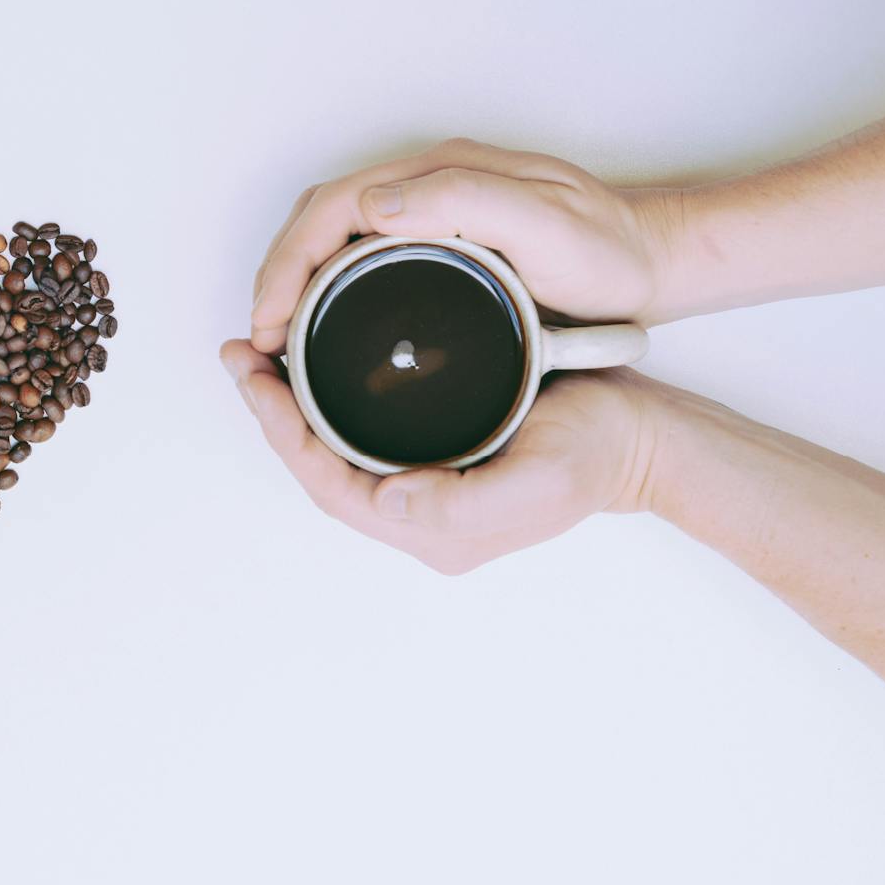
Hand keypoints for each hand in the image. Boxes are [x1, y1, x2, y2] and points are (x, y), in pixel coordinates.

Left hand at [218, 340, 659, 573]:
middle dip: (272, 414)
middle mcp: (417, 514)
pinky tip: (309, 363)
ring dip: (291, 405)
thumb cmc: (598, 454)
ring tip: (258, 356)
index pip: (329, 484)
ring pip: (333, 448)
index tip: (256, 381)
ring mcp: (424, 484)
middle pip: (319, 466)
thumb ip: (463, 503)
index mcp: (431, 529)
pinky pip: (360, 432)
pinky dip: (324, 398)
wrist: (644, 437)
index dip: (284, 435)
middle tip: (239, 356)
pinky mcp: (435, 452)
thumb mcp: (540, 480)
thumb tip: (388, 499)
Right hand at [250, 138, 680, 351]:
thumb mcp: (544, 224)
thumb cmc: (609, 252)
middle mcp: (428, 185)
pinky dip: (326, 287)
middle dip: (277, 274)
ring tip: (278, 336)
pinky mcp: (441, 239)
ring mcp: (433, 210)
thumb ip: (463, 202)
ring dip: (295, 281)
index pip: (332, 208)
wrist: (655, 262)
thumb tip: (370, 204)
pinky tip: (323, 325)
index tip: (270, 318)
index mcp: (439, 174)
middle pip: (320, 219)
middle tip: (260, 337)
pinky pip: (362, 255)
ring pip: (335, 237)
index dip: (289, 262)